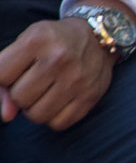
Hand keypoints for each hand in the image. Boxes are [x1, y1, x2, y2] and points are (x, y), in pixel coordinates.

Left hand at [0, 17, 117, 129]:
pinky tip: (58, 103)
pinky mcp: (89, 97)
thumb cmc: (55, 41)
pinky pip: (58, 124)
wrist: (99, 38)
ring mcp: (76, 80)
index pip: (1, 75)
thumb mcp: (26, 44)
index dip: (4, 78)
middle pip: (19, 98)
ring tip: (45, 93)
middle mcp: (57, 60)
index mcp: (36, 41)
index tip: (15, 72)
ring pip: (37, 115)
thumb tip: (6, 115)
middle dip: (21, 94)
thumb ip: (7, 77)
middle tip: (33, 82)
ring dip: (36, 109)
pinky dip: (54, 118)